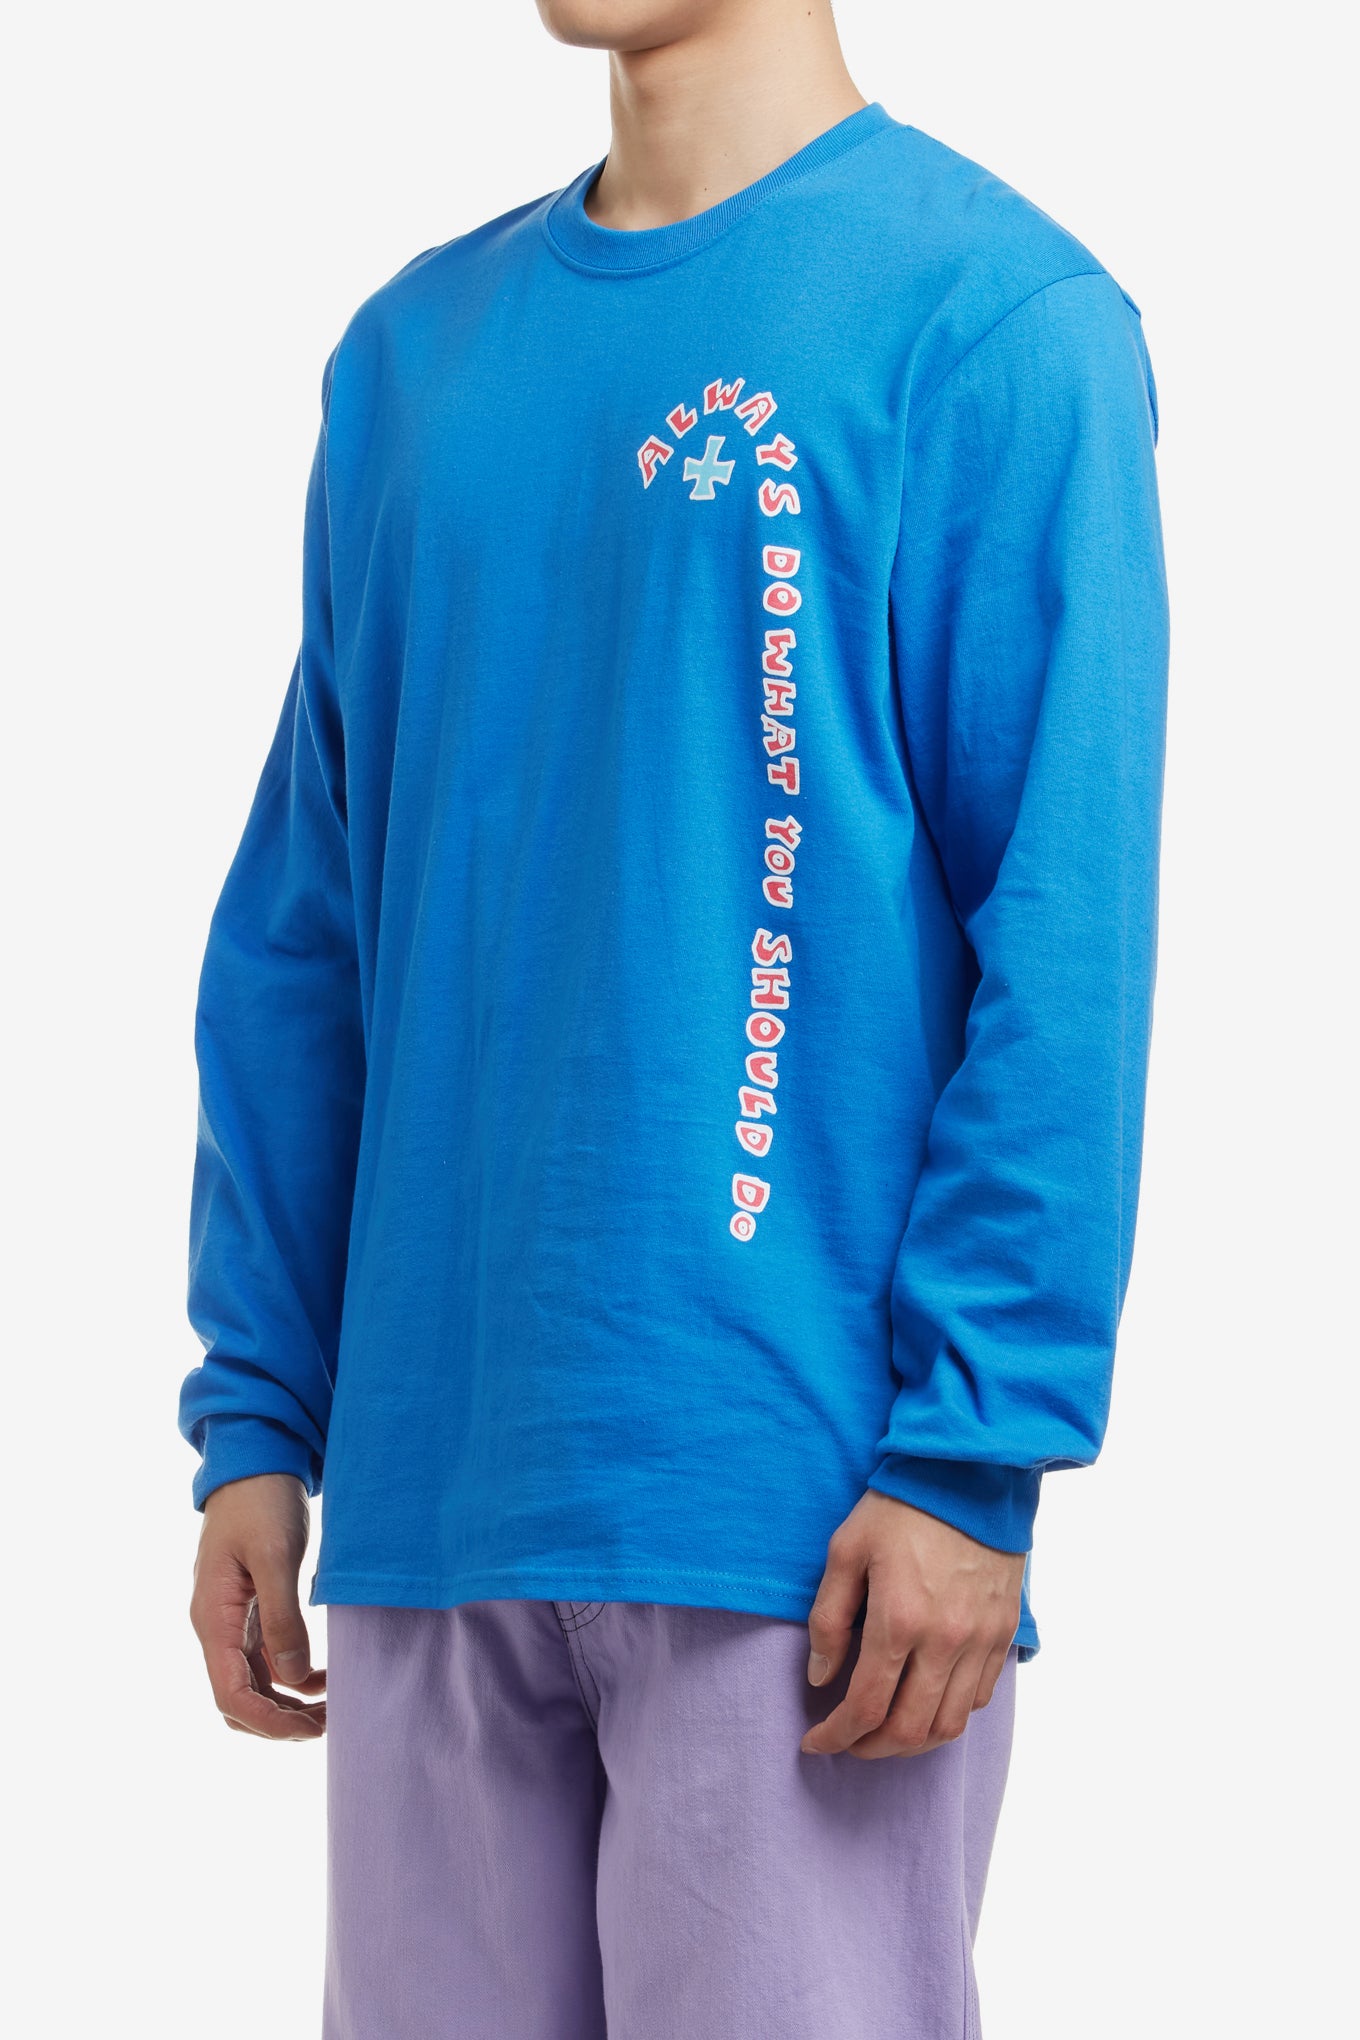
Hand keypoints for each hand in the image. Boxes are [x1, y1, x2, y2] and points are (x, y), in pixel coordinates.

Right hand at [190, 1473, 325, 1740]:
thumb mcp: (276, 1556)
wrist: (255, 1459)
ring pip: (254, 1684)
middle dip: (279, 1722)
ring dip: (288, 1703)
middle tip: (329, 1724)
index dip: (268, 1723)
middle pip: (238, 1699)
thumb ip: (283, 1619)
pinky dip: (292, 1677)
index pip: (231, 1695)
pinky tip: (324, 1676)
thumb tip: (293, 1679)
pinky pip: (265, 1659)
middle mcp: (217, 1627)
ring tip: (333, 1708)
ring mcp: (233, 1620)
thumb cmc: (261, 1501)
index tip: (310, 1730)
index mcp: (213, 1618)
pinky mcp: (251, 1609)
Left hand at [801, 1489, 1023, 1758]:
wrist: (969, 1472)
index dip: (835, 1736)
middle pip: (909, 1730)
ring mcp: (981, 1640)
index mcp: (899, 1620)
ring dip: (911, 1742)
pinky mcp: (1004, 1632)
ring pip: (949, 1725)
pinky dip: (948, 1716)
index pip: (864, 1707)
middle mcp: (945, 1641)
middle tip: (846, 1743)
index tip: (814, 1741)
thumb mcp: (845, 1550)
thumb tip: (820, 1677)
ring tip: (883, 1733)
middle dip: (870, 1748)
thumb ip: (828, 1619)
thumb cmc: (900, 1506)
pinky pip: (978, 1698)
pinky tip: (924, 1703)